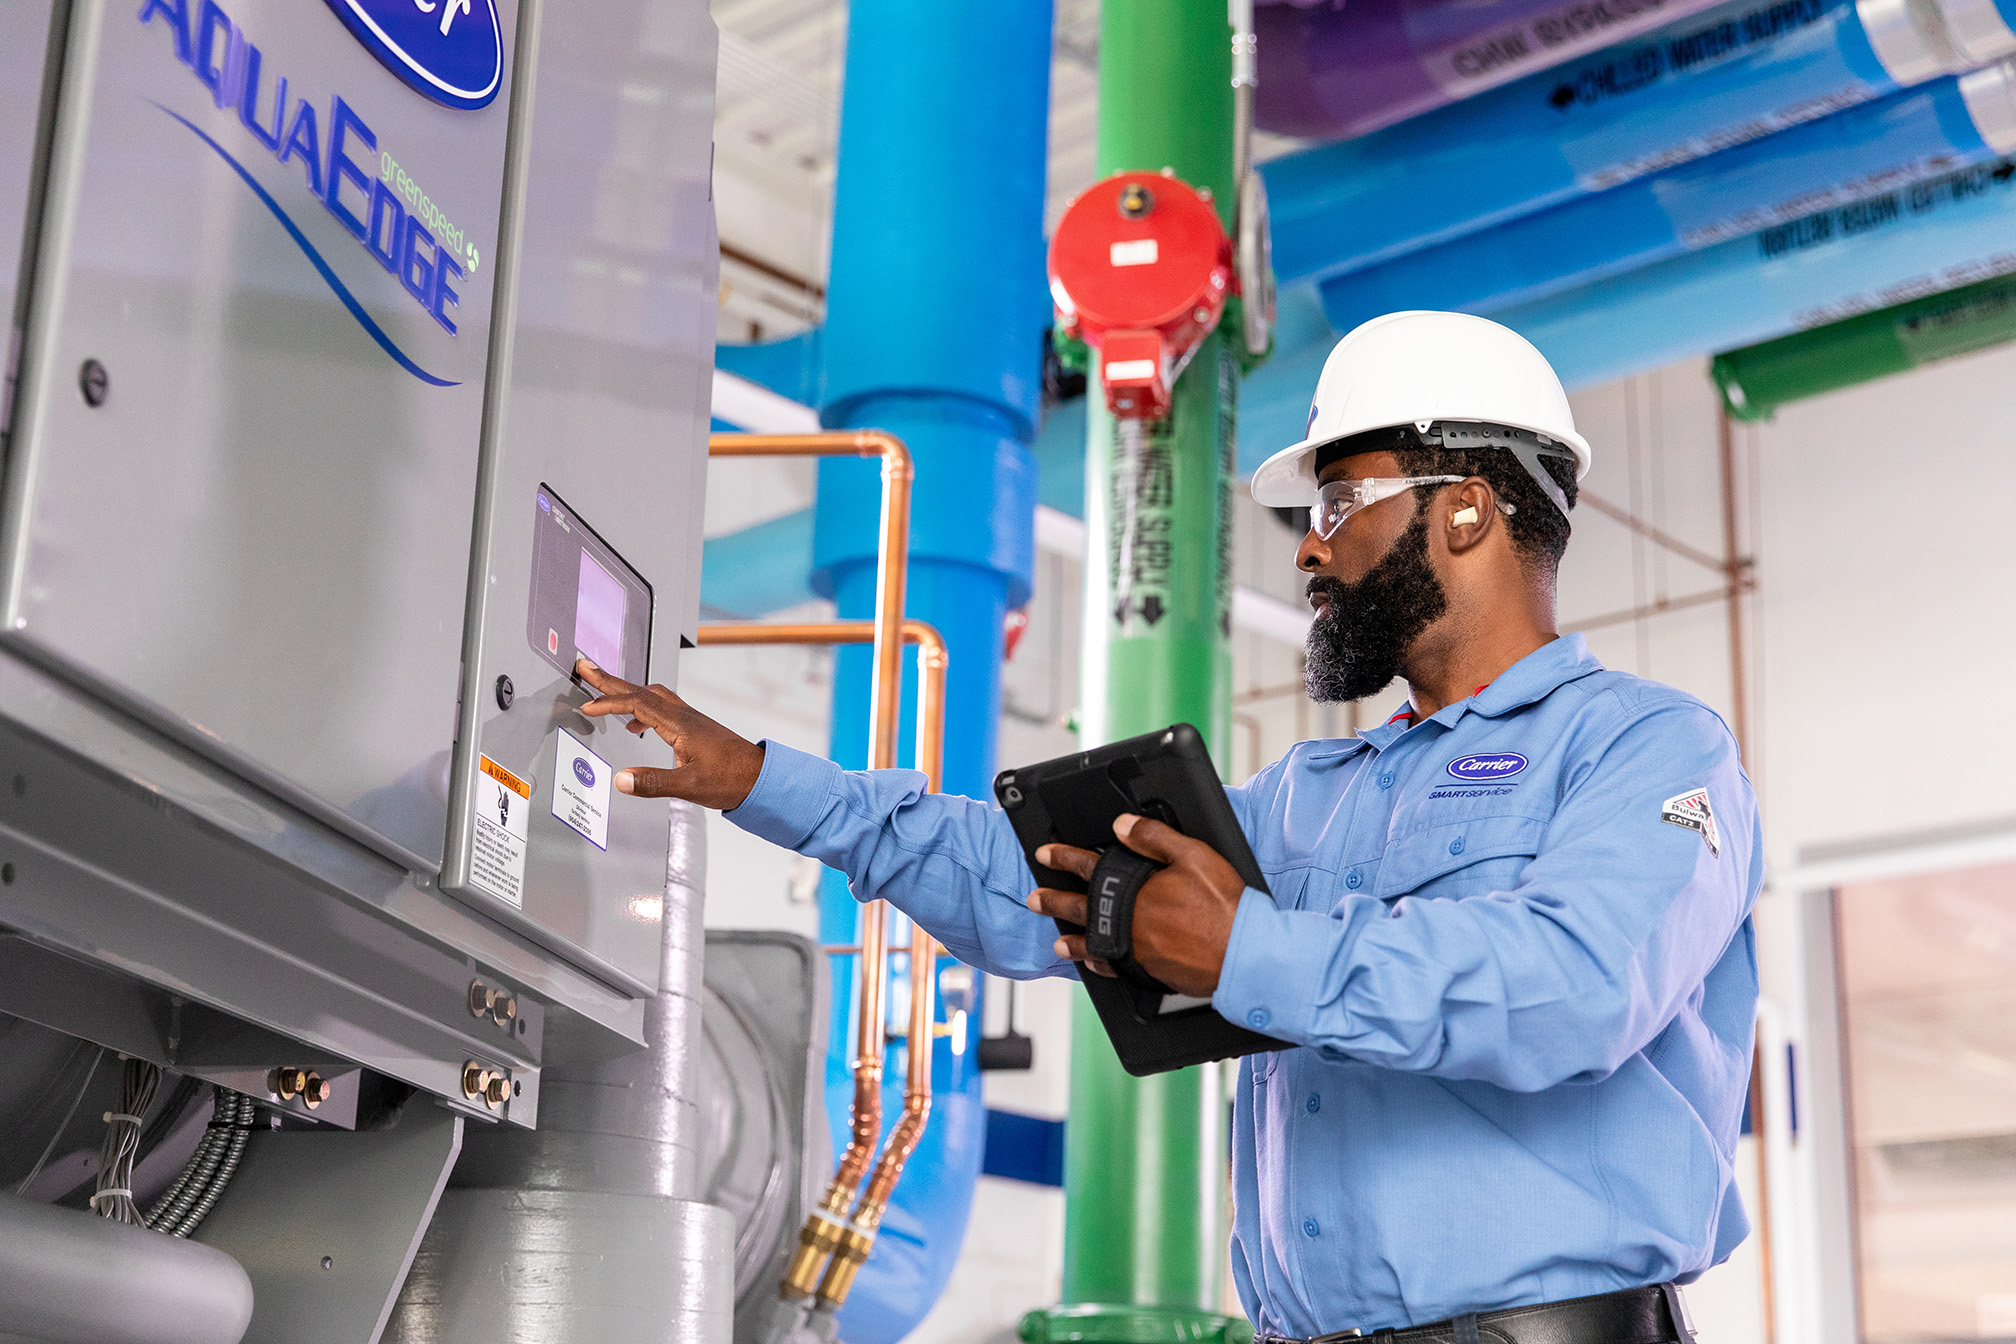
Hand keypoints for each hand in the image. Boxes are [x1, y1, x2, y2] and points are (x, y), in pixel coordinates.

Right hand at [574, 658, 765, 810]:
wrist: (761, 777)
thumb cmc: (732, 779)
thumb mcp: (690, 786)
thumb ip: (654, 783)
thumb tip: (621, 780)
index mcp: (680, 724)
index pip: (637, 704)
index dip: (609, 702)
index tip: (587, 706)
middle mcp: (684, 715)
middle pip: (641, 690)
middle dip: (611, 681)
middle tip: (586, 668)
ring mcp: (690, 720)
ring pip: (652, 696)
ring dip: (626, 693)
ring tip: (605, 698)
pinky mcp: (694, 728)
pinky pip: (662, 708)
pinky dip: (642, 710)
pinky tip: (637, 727)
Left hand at [1025, 813, 1245, 996]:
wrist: (1242, 955)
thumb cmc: (1223, 906)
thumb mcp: (1193, 856)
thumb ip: (1154, 838)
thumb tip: (1122, 825)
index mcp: (1134, 890)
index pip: (1088, 867)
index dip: (1064, 858)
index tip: (1045, 854)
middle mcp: (1129, 922)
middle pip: (1081, 909)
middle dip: (1054, 902)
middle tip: (1035, 899)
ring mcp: (1136, 950)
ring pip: (1094, 944)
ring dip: (1072, 940)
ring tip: (1057, 941)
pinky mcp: (1149, 971)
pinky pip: (1114, 968)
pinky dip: (1099, 964)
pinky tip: (1095, 963)